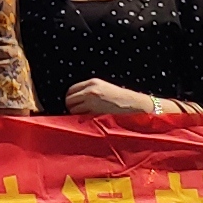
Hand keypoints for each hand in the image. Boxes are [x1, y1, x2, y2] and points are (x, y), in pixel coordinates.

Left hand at [62, 79, 182, 120]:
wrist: (133, 104)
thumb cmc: (119, 98)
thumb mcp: (104, 88)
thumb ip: (90, 92)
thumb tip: (76, 99)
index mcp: (91, 82)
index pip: (71, 89)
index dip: (71, 97)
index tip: (74, 103)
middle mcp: (89, 90)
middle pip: (69, 99)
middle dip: (70, 106)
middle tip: (77, 112)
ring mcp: (91, 100)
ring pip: (72, 108)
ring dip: (74, 114)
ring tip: (84, 117)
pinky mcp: (94, 111)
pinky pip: (80, 116)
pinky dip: (80, 119)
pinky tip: (87, 120)